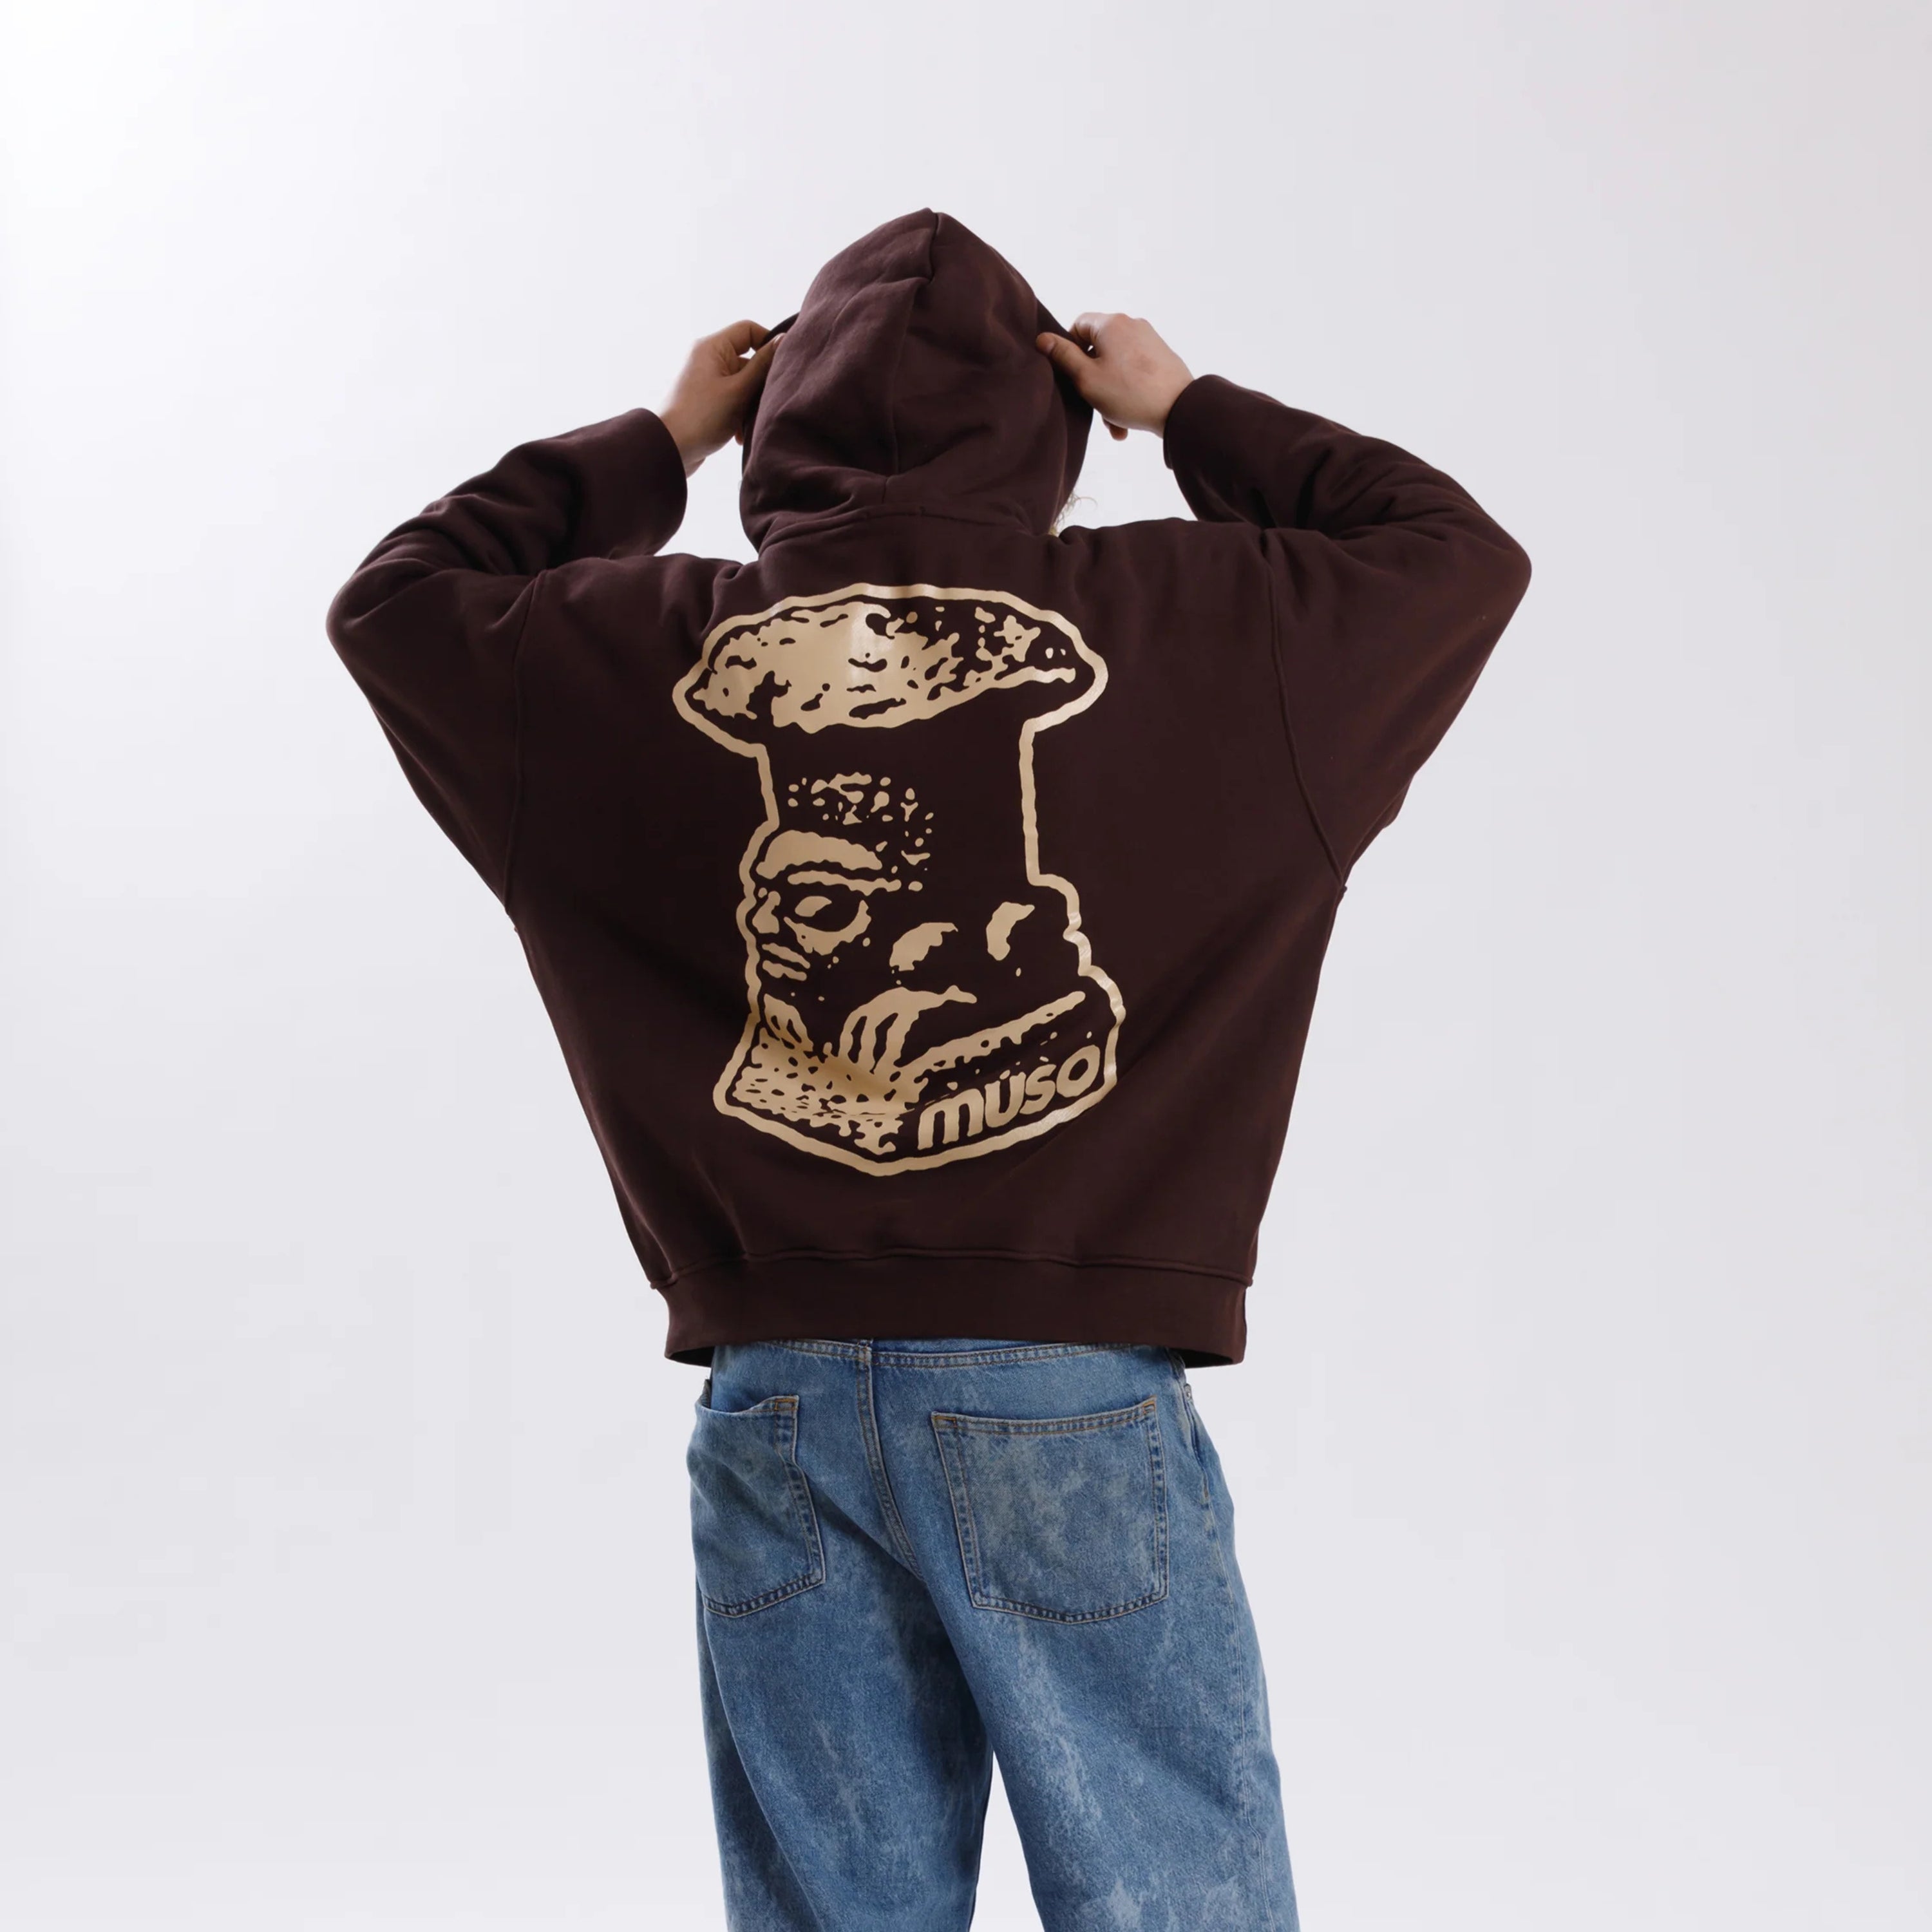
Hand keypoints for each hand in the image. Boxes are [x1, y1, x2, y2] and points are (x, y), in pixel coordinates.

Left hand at [659, 320, 779, 475]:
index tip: (781, 366)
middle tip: (764, 402)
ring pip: (742, 383)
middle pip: (747, 359)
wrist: (668, 449)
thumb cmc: (701, 417)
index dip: (768, 343)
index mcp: (712, 347)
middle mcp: (708, 358)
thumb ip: (763, 365)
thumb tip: (783, 339)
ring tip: (747, 423)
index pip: (748, 330)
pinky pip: (732, 398)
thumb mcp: (739, 390)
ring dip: (750, 403)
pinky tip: (739, 434)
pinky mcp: (707, 399)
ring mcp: (706, 379)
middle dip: (759, 383)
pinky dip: (739, 414)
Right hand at [1035, 313, 1192, 440]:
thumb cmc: (1130, 393)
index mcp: (1111, 323)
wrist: (1181, 409)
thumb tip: (1042, 339)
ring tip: (1113, 424)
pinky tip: (1128, 421)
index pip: (1077, 325)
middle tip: (1092, 407)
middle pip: (1097, 349)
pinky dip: (1126, 392)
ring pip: (1115, 364)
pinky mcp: (1161, 356)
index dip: (1068, 349)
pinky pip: (1133, 371)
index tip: (1070, 375)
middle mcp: (1131, 324)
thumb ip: (1062, 357)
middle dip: (1091, 380)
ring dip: (1108, 393)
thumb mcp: (1086, 378)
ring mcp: (1149, 340)